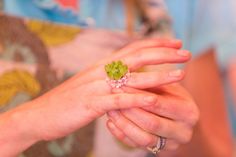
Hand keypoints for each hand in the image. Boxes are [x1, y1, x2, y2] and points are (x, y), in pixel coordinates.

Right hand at [4, 38, 189, 142]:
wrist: (41, 114)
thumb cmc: (68, 101)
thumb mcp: (90, 84)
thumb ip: (108, 78)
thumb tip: (126, 75)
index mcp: (101, 66)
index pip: (132, 49)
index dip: (155, 44)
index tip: (174, 42)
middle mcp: (101, 71)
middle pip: (137, 58)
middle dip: (164, 54)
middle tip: (185, 52)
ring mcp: (96, 87)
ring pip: (132, 78)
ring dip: (159, 76)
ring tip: (181, 73)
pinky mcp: (91, 104)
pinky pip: (118, 100)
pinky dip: (137, 99)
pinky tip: (153, 99)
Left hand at [107, 84, 198, 151]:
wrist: (178, 116)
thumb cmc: (170, 95)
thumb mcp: (167, 86)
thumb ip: (153, 84)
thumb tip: (127, 75)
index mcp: (189, 112)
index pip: (159, 104)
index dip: (138, 95)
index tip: (121, 84)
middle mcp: (183, 132)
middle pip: (151, 123)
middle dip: (129, 109)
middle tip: (112, 97)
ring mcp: (171, 145)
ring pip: (143, 138)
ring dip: (123, 123)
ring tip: (110, 110)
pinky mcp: (158, 151)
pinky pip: (136, 146)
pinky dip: (121, 134)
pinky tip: (111, 123)